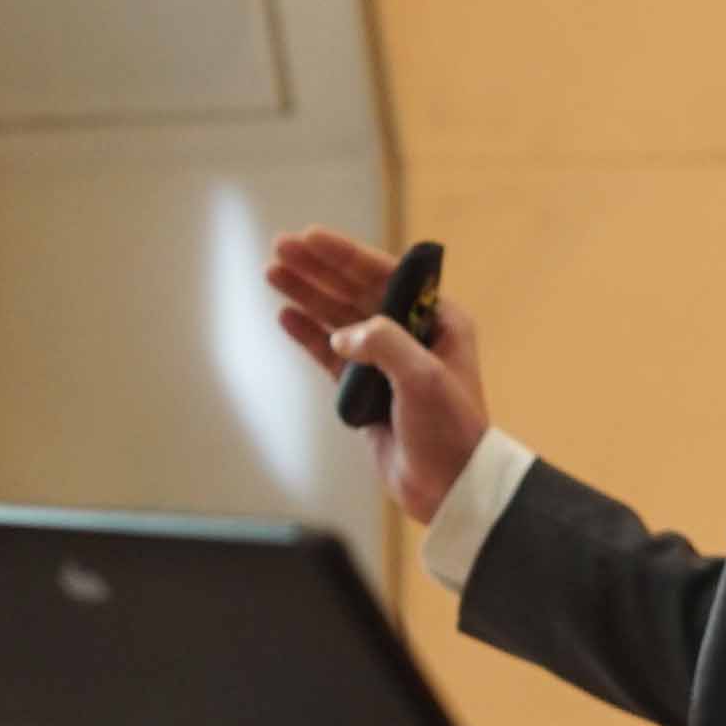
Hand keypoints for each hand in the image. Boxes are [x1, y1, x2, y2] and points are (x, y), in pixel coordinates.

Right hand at [266, 226, 490, 522]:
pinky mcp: (366, 390)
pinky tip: (286, 316)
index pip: (384, 274)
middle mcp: (412, 334)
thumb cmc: (451, 432)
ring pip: (338, 318)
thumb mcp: (424, 378)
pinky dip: (309, 334)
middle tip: (280, 248)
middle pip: (355, 290)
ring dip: (307, 295)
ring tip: (273, 274)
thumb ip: (384, 344)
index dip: (345, 255)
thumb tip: (343, 334)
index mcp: (438, 320)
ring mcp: (387, 362)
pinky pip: (331, 354)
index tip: (311, 237)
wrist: (450, 488)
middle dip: (317, 269)